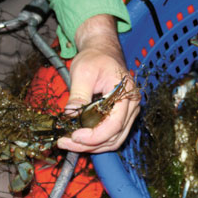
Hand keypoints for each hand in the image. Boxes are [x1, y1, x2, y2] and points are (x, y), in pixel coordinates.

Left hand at [56, 15, 138, 152]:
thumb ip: (78, 95)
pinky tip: (79, 139)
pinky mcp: (122, 116)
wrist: (103, 51)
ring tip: (69, 143)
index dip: (94, 136)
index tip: (74, 137)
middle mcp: (132, 105)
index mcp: (126, 93)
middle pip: (114, 136)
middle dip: (89, 144)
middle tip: (65, 143)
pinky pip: (112, 136)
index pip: (114, 124)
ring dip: (92, 146)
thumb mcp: (82, 72)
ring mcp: (129, 112)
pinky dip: (96, 141)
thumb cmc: (95, 58)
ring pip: (113, 140)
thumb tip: (70, 117)